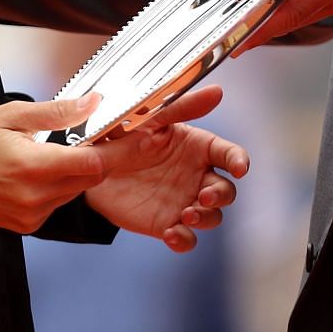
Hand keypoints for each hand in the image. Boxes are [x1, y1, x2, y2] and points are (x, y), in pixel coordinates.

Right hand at [0, 95, 110, 233]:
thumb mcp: (10, 115)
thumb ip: (56, 113)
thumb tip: (93, 103)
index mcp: (33, 168)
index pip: (93, 165)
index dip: (118, 151)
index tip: (137, 137)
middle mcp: (35, 198)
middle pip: (88, 179)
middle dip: (96, 159)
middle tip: (95, 138)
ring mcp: (31, 216)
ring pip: (73, 192)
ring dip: (74, 174)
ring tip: (50, 153)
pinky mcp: (26, 226)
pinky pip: (56, 204)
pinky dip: (56, 188)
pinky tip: (36, 173)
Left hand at [86, 87, 247, 252]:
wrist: (92, 168)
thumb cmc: (124, 137)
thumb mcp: (150, 120)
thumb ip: (182, 107)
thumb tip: (217, 92)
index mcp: (196, 148)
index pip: (228, 154)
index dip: (239, 160)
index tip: (239, 168)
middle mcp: (196, 176)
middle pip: (226, 190)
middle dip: (221, 196)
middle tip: (203, 197)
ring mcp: (184, 202)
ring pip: (212, 217)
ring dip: (205, 218)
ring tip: (186, 215)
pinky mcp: (167, 224)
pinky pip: (187, 238)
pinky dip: (185, 239)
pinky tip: (172, 233)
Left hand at [238, 0, 332, 51]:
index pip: (295, 5)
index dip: (263, 23)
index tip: (236, 40)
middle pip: (294, 15)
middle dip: (261, 25)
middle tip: (230, 31)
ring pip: (310, 10)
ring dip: (282, 12)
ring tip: (251, 10)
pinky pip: (327, 3)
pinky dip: (304, 2)